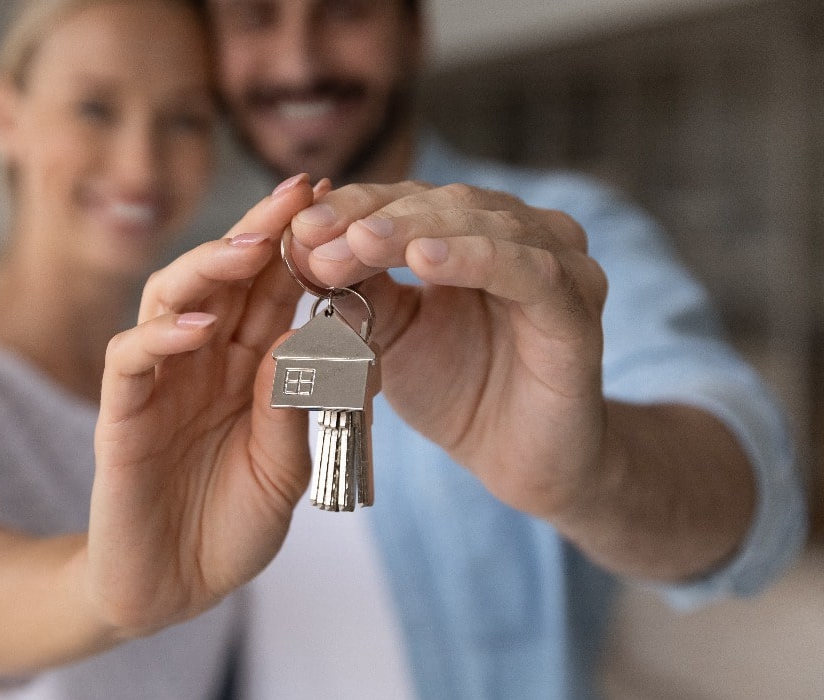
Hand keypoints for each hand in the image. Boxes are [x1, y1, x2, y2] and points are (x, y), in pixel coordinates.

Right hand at [87, 175, 316, 634]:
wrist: (175, 589)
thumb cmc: (232, 525)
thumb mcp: (286, 469)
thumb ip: (294, 406)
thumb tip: (311, 334)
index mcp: (247, 366)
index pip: (271, 290)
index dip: (299, 246)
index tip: (338, 202)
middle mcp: (203, 360)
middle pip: (225, 276)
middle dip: (260, 232)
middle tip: (300, 193)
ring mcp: (160, 382)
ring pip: (171, 297)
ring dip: (210, 267)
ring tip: (252, 247)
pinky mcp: (121, 414)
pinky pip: (132, 359)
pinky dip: (161, 336)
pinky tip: (200, 327)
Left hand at [288, 182, 608, 521]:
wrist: (521, 463)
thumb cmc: (460, 393)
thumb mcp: (391, 337)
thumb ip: (359, 292)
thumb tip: (304, 248)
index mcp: (476, 233)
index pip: (409, 201)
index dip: (352, 206)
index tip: (297, 223)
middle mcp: (522, 236)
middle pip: (443, 201)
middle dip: (373, 216)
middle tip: (314, 235)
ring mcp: (558, 267)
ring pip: (484, 224)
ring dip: (415, 229)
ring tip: (360, 241)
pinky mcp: (576, 311)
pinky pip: (529, 272)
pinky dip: (476, 258)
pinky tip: (427, 260)